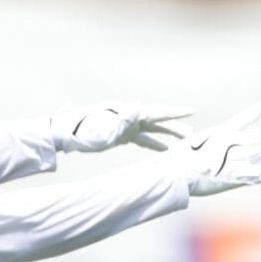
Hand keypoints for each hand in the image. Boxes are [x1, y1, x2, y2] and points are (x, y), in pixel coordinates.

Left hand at [51, 103, 194, 152]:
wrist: (65, 132)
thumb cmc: (83, 131)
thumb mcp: (103, 128)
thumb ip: (122, 120)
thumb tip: (138, 108)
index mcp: (128, 114)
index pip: (157, 112)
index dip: (176, 113)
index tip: (193, 111)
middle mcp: (129, 117)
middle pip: (158, 121)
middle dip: (176, 128)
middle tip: (194, 136)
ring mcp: (126, 125)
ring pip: (153, 131)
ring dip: (168, 138)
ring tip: (184, 147)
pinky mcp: (121, 135)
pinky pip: (143, 140)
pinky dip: (155, 145)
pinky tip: (164, 153)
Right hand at [172, 102, 260, 195]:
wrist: (179, 171)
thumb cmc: (178, 161)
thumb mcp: (188, 149)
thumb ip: (199, 149)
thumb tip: (193, 150)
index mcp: (220, 134)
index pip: (242, 119)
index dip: (255, 112)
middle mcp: (232, 143)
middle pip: (260, 138)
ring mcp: (236, 158)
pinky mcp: (238, 175)